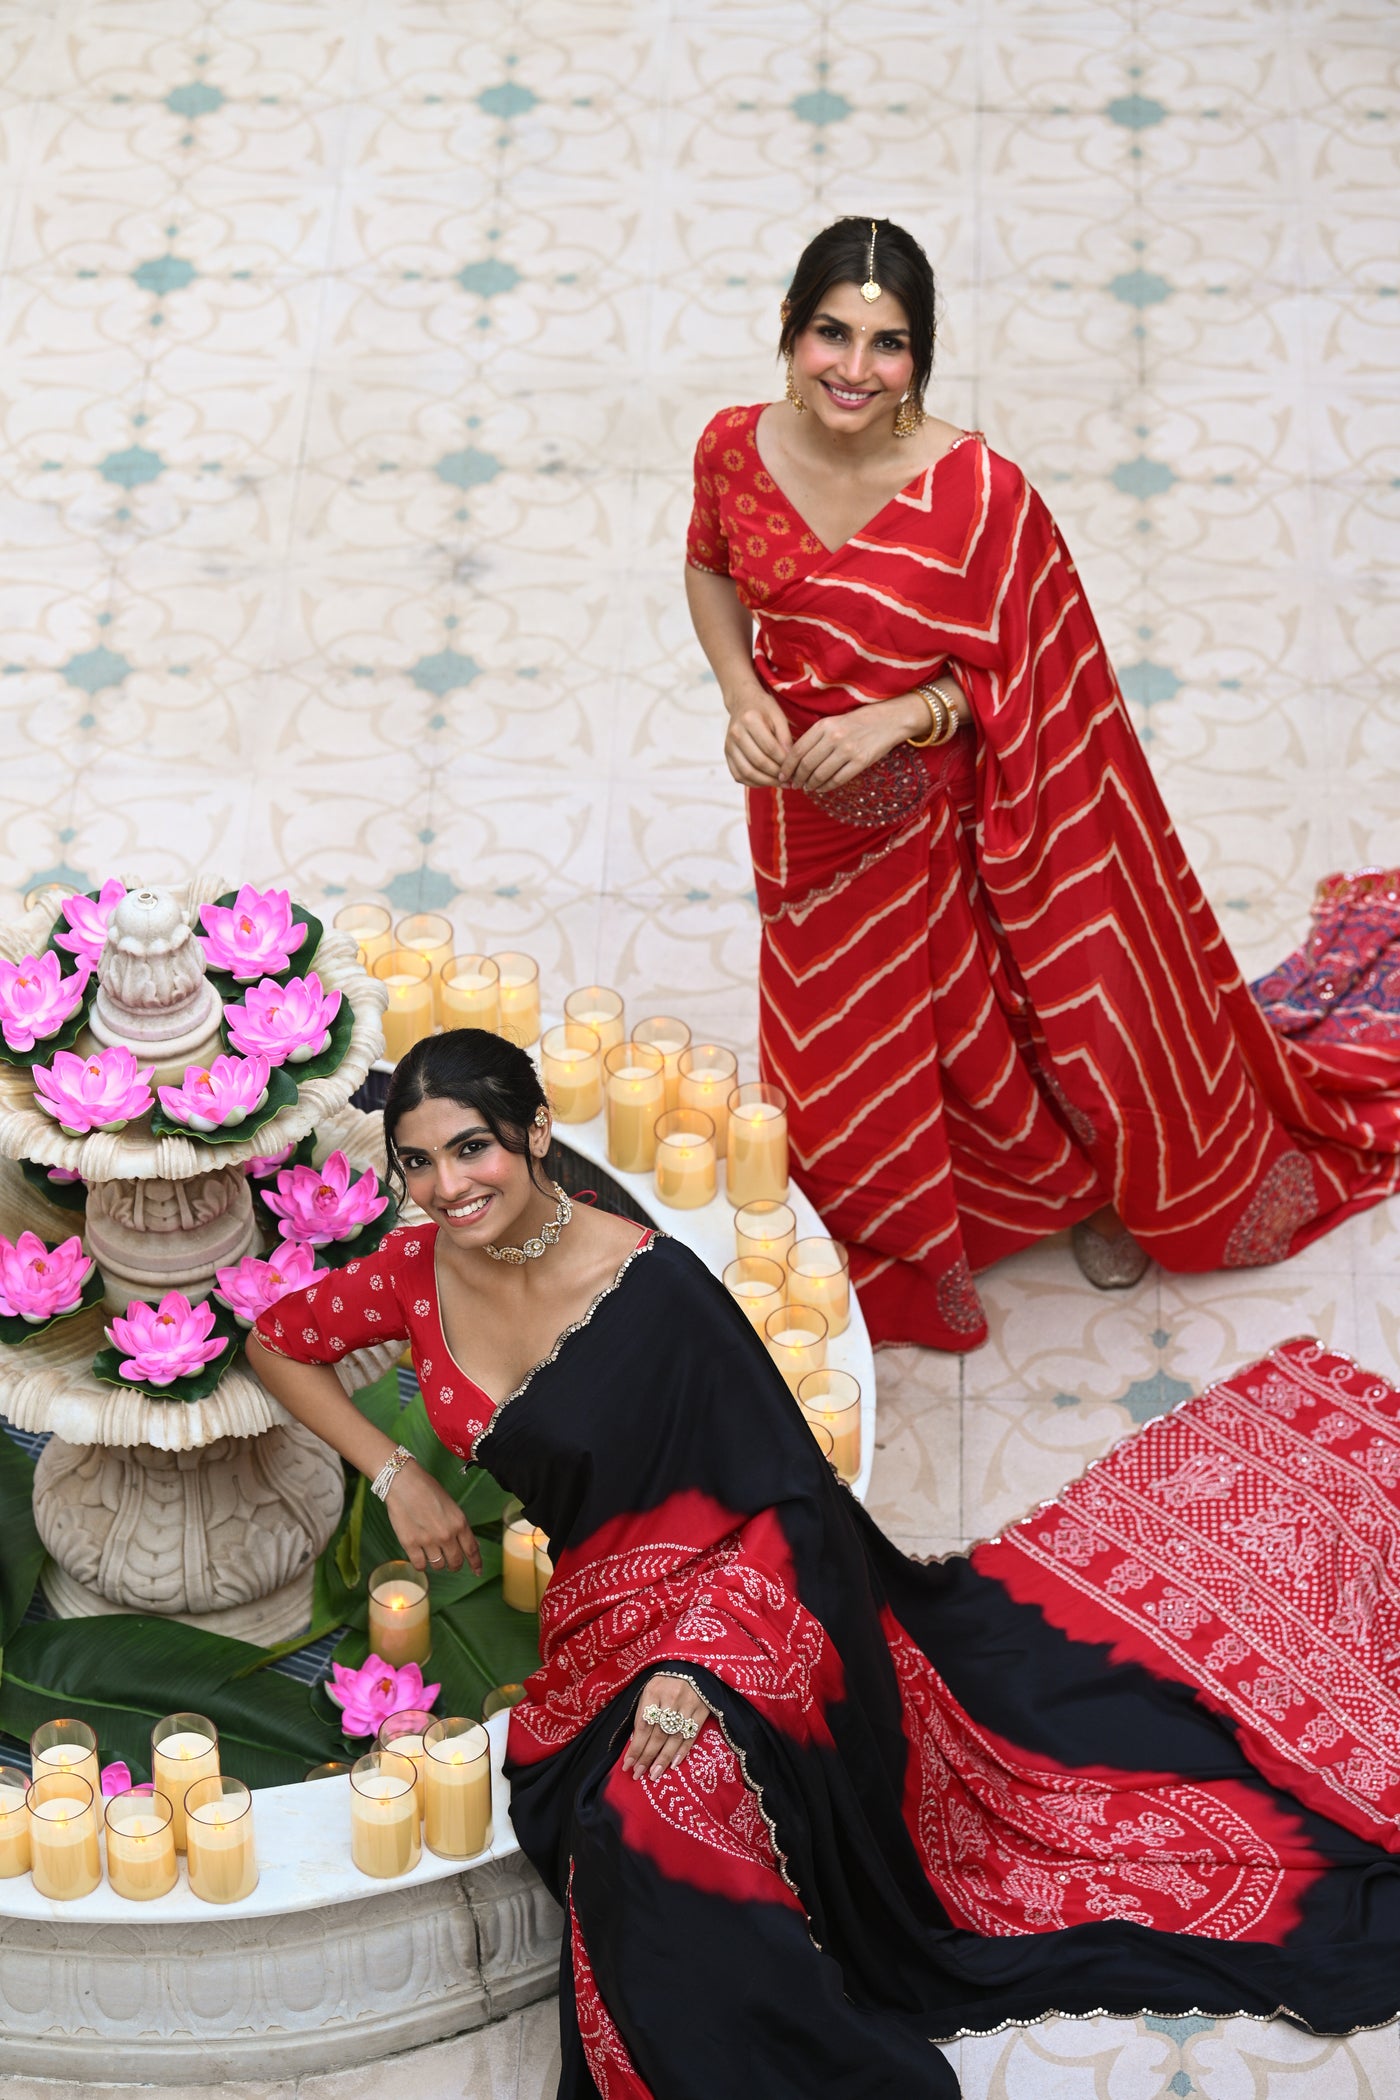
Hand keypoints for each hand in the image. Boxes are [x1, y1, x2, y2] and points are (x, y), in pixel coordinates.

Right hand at [383, 1463, 481, 1576]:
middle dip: (455, 1565)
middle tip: (451, 1563)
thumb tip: (470, 1545)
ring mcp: (427, 1541)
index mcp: (459, 1523)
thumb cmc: (427, 1489)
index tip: (478, 1572)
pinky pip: (420, 1565)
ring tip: (433, 1553)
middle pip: (455, 1562)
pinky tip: (420, 1556)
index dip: (476, 1564)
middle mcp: (446, 1535)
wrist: (403, 1482)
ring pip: (438, 1566)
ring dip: (438, 1563)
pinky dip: (421, 1564)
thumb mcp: (451, 1506)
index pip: (472, 1550)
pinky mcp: (410, 1544)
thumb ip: (460, 1527)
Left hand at [623, 1673, 709, 1780]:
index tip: (628, 1764)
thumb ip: (643, 1712)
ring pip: (674, 1737)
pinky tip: (674, 1764)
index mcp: (653, 1691)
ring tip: (653, 1775)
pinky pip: (691, 1734)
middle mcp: (671, 1698)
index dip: (636, 1746)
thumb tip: (636, 1742)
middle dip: (647, 1756)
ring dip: (663, 1759)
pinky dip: (683, 1751)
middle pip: (658, 1734)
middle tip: (638, 1774)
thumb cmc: (665, 1679)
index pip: (643, 1725)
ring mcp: (689, 1705)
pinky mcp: (703, 1710)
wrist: (693, 1664)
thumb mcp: (649, 1688)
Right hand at [723, 684, 792, 786]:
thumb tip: (790, 762)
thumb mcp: (779, 717)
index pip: (770, 748)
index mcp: (750, 720)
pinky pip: (738, 775)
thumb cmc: (764, 709)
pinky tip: (767, 781)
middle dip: (777, 774)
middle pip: (759, 762)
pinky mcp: (727, 754)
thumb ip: (785, 738)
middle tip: (791, 780)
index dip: (785, 762)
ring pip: (747, 772)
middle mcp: (736, 733)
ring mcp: (729, 745)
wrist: (743, 702)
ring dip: (766, 782)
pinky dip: (753, 783)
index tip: (796, 769)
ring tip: (781, 783)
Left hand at [781, 692, 927, 793]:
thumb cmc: (856, 722)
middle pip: (806, 765)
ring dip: (811, 784)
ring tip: (807, 787)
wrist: (887, 720)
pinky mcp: (860, 761)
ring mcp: (847, 750)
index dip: (787, 767)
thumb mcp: (832, 723)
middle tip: (794, 785)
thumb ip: (815, 737)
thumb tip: (794, 758)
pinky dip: (826, 787)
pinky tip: (821, 788)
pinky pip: (837, 780)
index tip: (782, 776)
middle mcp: (834, 737)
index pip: (797, 750)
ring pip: (820, 774)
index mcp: (823, 726)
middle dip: (797, 779)